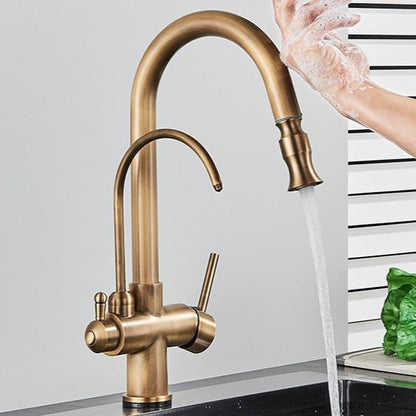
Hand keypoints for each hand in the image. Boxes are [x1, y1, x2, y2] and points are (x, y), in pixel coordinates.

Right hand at [273, 0, 372, 116]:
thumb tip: (321, 7)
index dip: (290, 1)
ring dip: (330, 2)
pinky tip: (353, 19)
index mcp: (292, 47)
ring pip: (307, 10)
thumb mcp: (329, 42)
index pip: (283, 15)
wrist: (349, 89)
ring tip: (346, 1)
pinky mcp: (306, 45)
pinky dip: (341, 17)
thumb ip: (320, 26)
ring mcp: (294, 47)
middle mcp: (289, 47)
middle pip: (283, 8)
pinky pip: (322, 20)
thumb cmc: (344, 73)